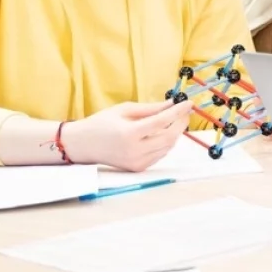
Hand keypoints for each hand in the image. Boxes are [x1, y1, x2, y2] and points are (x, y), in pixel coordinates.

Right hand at [63, 100, 191, 171]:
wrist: (82, 145)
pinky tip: (162, 132)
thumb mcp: (124, 109)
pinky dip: (165, 143)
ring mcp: (136, 162)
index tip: (189, 103)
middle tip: (185, 112)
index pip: (162, 122)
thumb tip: (173, 103)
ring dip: (175, 132)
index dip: (178, 111)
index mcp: (129, 134)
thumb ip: (151, 108)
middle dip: (181, 123)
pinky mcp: (137, 168)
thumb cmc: (102, 123)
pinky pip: (160, 154)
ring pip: (167, 147)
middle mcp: (134, 151)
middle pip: (169, 137)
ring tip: (173, 120)